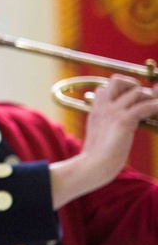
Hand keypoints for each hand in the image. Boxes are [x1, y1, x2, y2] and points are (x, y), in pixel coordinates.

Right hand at [50, 75, 157, 207]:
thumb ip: (108, 120)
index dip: (122, 89)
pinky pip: (146, 106)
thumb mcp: (99, 132)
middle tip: (142, 98)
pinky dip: (156, 106)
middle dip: (133, 85)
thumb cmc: (97, 154)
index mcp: (95, 108)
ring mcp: (113, 111)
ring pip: (136, 91)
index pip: (107, 86)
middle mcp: (103, 105)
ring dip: (149, 98)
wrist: (93, 164)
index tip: (132, 98)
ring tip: (154, 108)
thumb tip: (123, 118)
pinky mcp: (124, 120)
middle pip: (118, 80)